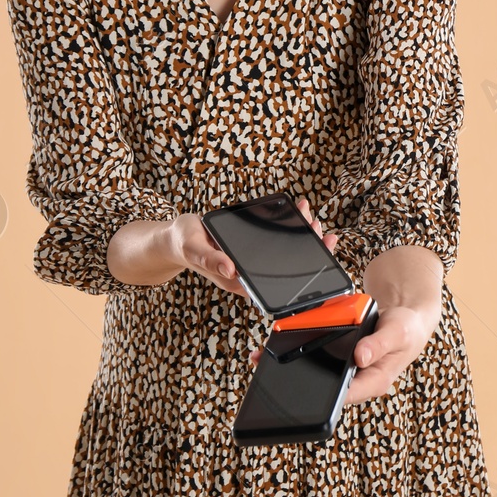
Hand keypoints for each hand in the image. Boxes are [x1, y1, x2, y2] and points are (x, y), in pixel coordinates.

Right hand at [172, 194, 335, 295]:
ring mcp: (251, 262)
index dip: (297, 271)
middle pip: (284, 268)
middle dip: (306, 250)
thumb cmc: (184, 244)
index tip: (315, 255)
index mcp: (237, 281)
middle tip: (319, 230)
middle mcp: (248, 274)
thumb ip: (210, 259)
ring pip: (284, 253)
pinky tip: (299, 213)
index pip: (273, 283)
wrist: (177, 238)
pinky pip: (276, 241)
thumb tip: (230, 269)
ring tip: (312, 218)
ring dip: (300, 236)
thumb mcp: (193, 248)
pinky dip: (289, 227)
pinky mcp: (252, 249)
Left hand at [245, 304, 439, 406]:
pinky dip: (300, 351)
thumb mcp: (398, 332)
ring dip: (292, 366)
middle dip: (296, 382)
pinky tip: (279, 347)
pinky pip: (317, 359)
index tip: (299, 391)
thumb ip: (379, 344)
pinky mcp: (340, 361)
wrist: (406, 320)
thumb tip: (360, 357)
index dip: (321, 397)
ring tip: (263, 359)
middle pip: (324, 387)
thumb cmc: (405, 329)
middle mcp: (357, 380)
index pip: (344, 396)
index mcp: (373, 381)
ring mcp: (347, 371)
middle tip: (268, 370)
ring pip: (316, 374)